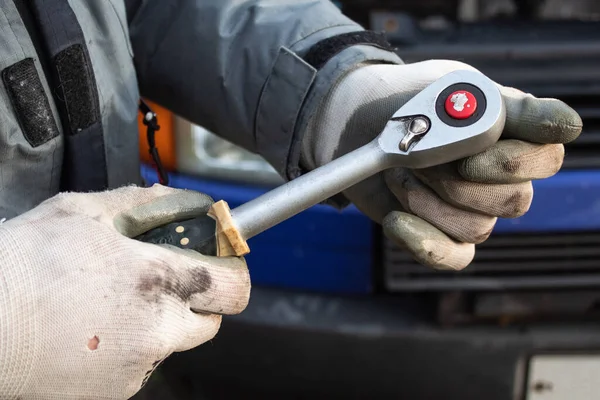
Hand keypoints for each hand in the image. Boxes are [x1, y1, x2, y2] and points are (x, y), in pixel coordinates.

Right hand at [0, 184, 249, 398]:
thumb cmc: (27, 262)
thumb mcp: (85, 212)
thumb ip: (146, 203)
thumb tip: (189, 203)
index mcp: (157, 278)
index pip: (234, 286)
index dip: (232, 273)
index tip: (220, 264)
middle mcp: (158, 329)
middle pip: (211, 321)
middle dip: (198, 302)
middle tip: (167, 283)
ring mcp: (139, 365)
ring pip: (174, 343)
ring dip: (161, 324)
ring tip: (116, 305)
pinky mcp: (117, 390)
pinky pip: (143, 365)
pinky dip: (132, 347)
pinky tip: (95, 329)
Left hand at [301, 60, 581, 269]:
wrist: (356, 129)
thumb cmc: (404, 103)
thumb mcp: (444, 92)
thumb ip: (494, 111)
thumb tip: (564, 124)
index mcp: (513, 133)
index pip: (547, 158)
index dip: (512, 163)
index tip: (472, 156)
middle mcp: (501, 176)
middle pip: (513, 200)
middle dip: (455, 179)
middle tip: (417, 157)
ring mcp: (474, 210)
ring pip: (477, 227)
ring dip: (426, 200)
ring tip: (397, 172)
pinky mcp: (443, 236)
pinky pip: (453, 256)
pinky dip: (422, 241)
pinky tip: (395, 219)